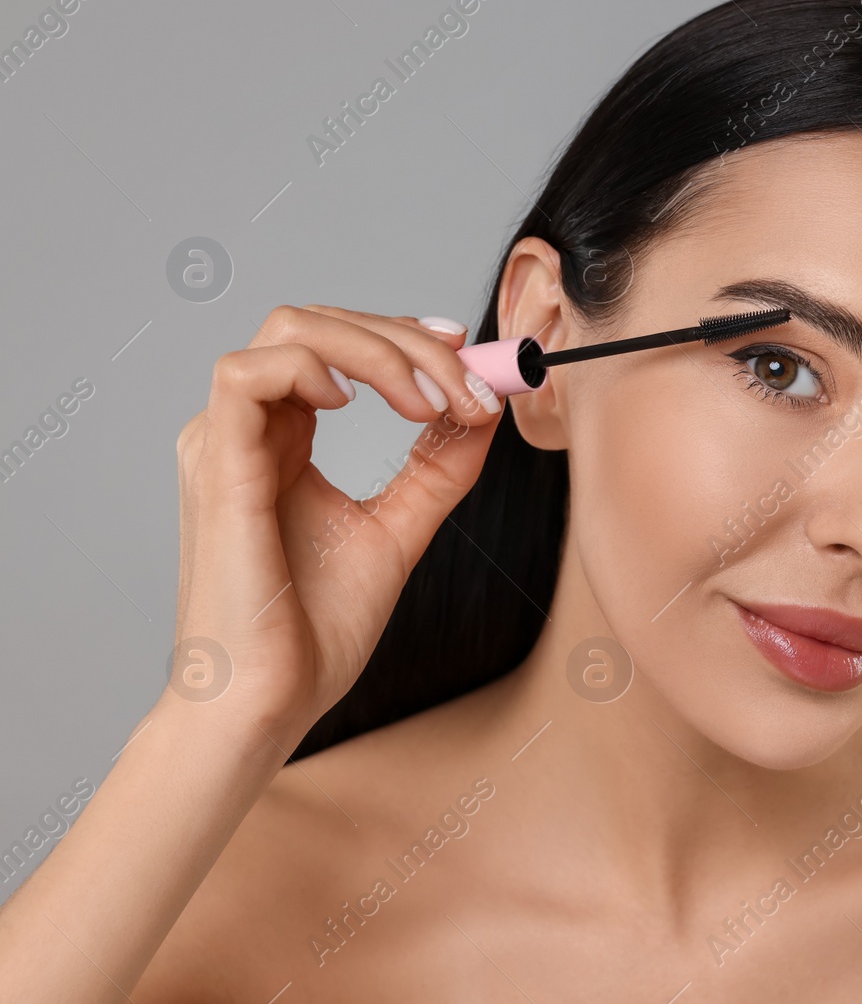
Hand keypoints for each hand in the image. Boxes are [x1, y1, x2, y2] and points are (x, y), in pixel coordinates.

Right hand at [169, 305, 501, 743]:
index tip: (467, 353)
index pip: (335, 345)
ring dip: (376, 348)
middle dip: (407, 340)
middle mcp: (248, 431)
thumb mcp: (398, 530)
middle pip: (318, 324)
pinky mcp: (216, 464)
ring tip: (429, 403)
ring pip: (289, 331)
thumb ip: (437, 469)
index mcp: (280, 441)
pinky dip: (312, 367)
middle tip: (467, 387)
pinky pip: (245, 373)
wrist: (269, 701)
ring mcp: (225, 442)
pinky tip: (358, 403)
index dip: (402, 334)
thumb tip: (483, 412)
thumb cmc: (313, 631)